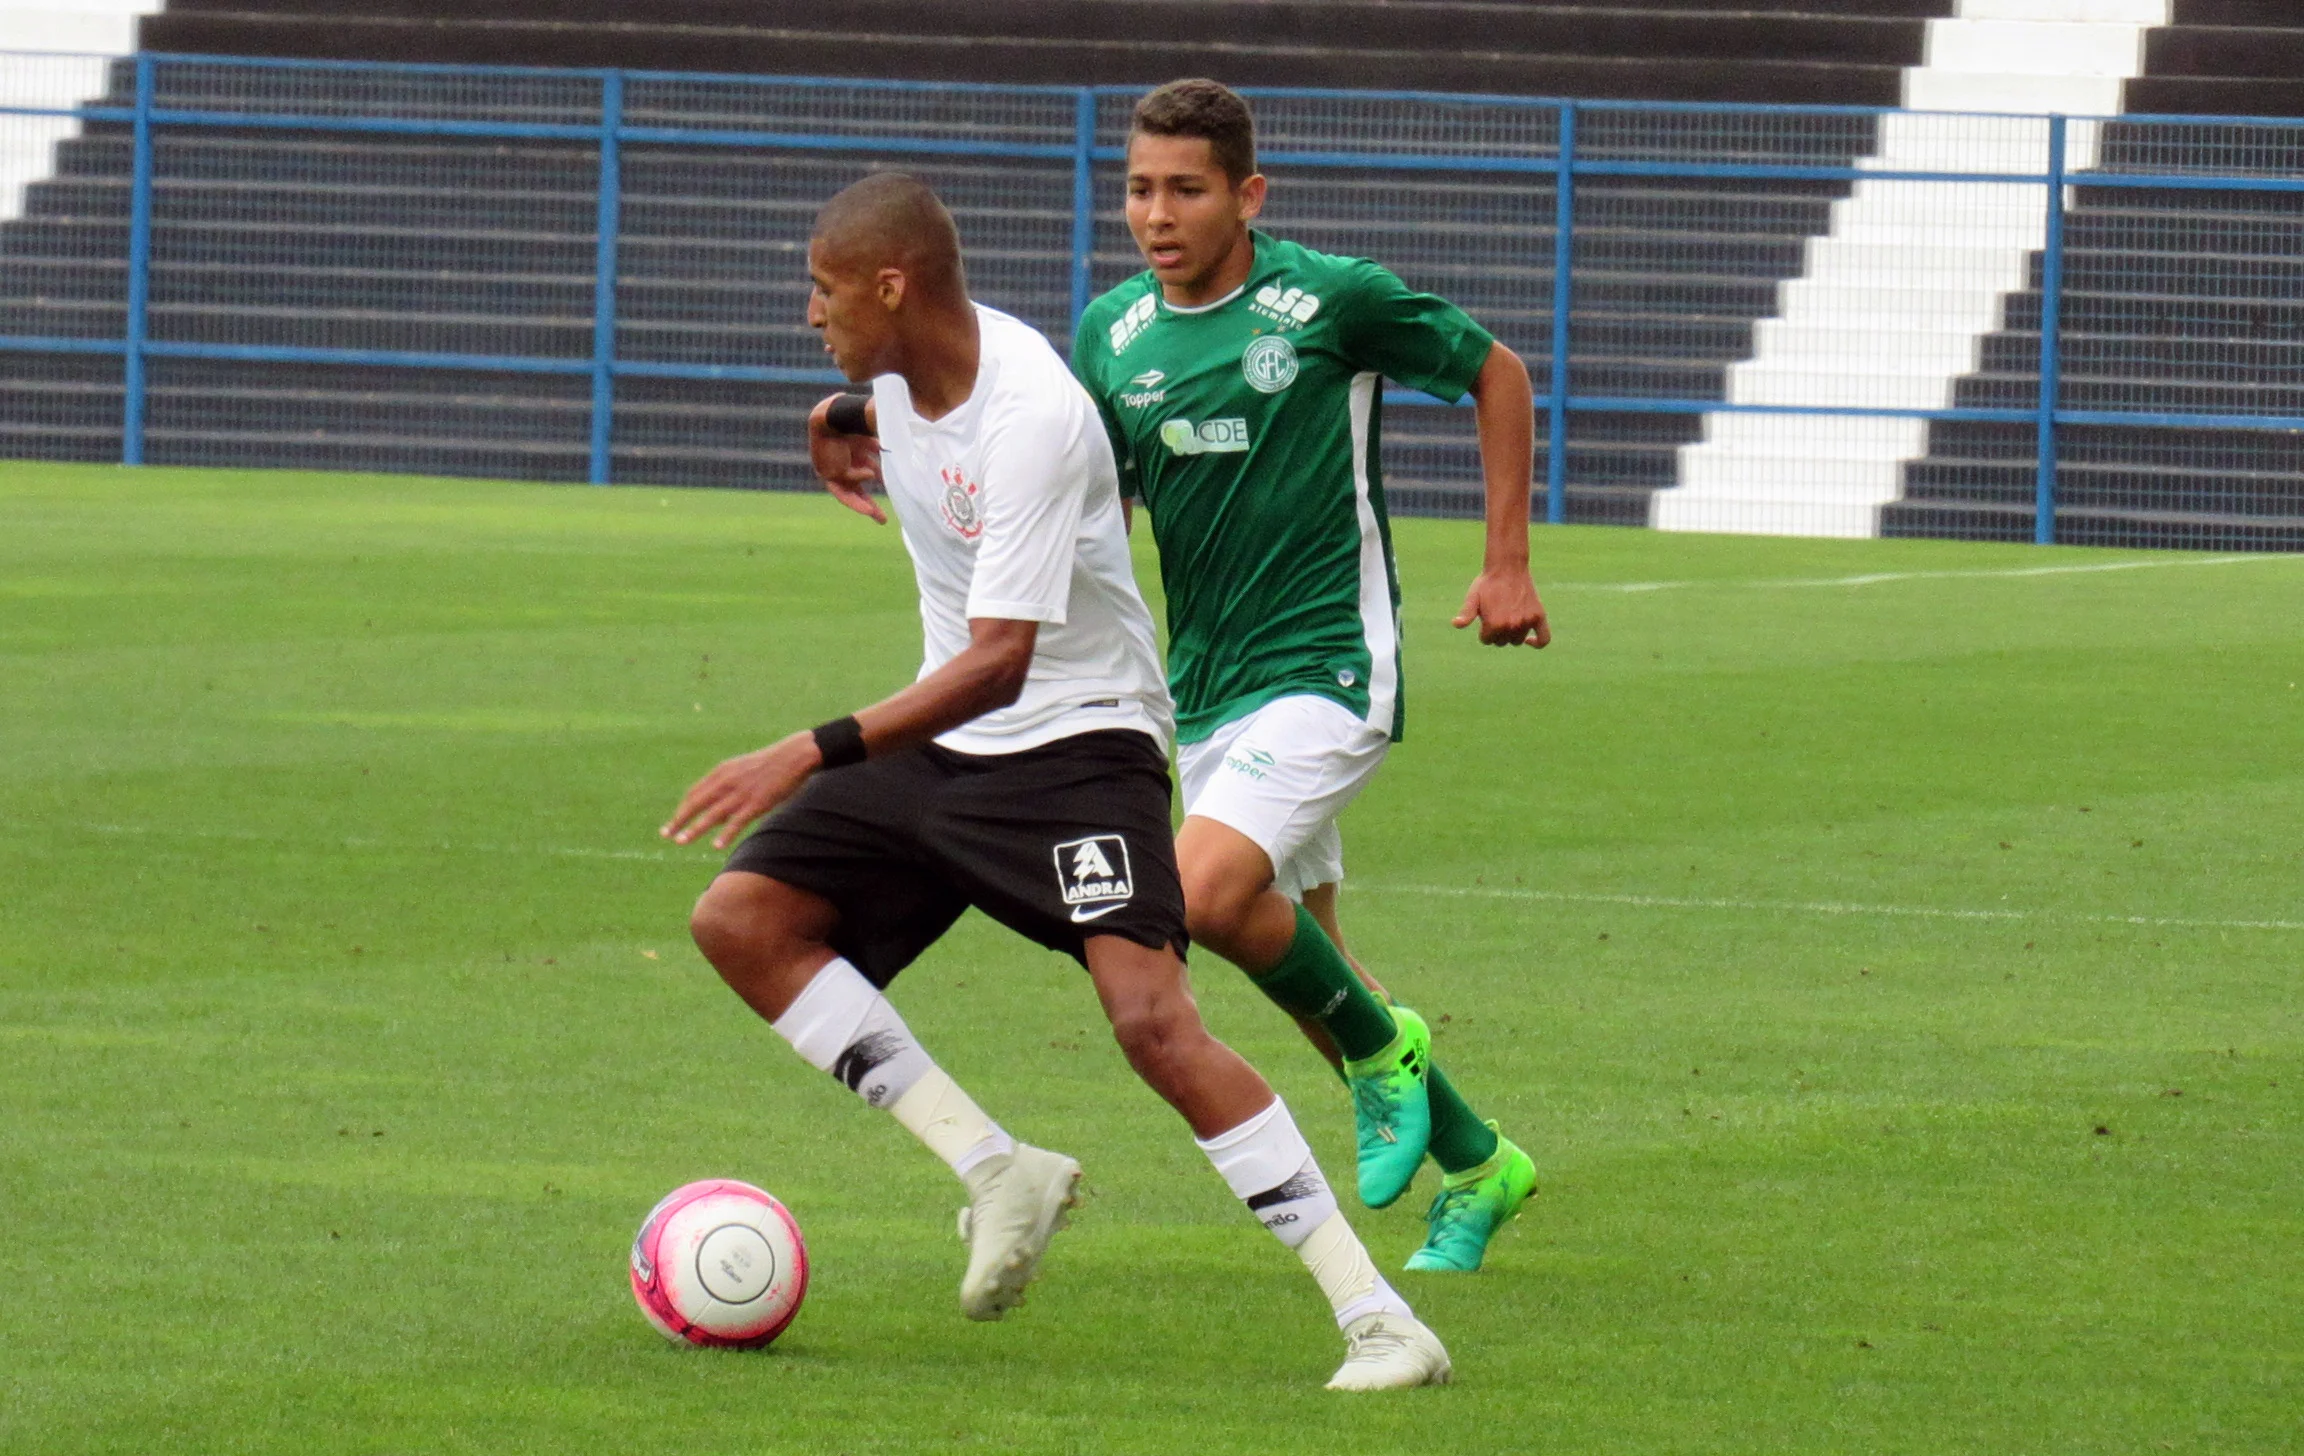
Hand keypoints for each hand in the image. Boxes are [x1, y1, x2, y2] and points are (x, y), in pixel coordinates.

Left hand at [661, 732, 822, 848]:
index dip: (681, 810)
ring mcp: (741, 793)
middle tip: (666, 834)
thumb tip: (715, 814)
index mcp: (722, 772)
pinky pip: (737, 821)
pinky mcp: (756, 803)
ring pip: (712, 814)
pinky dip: (725, 833)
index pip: (694, 793)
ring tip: (681, 841)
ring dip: (694, 828)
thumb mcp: (742, 771)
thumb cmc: (769, 765)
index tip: (672, 824)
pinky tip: (716, 845)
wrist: (794, 756)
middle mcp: (726, 781)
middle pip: (696, 803)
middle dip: (679, 819)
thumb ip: (726, 789)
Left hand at [808, 395, 884, 523]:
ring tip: (876, 515)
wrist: (835, 414)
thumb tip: (900, 468)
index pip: (862, 474)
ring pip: (847, 492)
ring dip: (862, 504)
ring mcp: (831, 469)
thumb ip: (880, 454)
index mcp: (851, 455)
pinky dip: (860, 476)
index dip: (876, 481)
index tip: (888, 491)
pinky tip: (870, 472)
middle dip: (867, 504)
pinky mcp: (826, 471)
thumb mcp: (871, 442)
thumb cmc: (854, 420)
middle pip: (853, 490)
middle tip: (882, 519)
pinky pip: (848, 479)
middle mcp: (840, 463)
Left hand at [1453, 568, 1550, 647]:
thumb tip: (1456, 624)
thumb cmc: (1487, 583)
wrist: (1508, 566)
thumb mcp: (1473, 597)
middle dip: (1497, 632)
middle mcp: (1511, 626)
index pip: (1487, 640)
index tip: (1484, 617)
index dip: (1483, 630)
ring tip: (1507, 616)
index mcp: (1494, 624)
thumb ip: (1466, 613)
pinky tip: (1529, 641)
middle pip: (1502, 642)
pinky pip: (1544, 639)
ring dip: (1512, 633)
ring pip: (1517, 640)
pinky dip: (1537, 643)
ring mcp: (1526, 622)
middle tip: (1496, 614)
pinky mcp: (1539, 616)